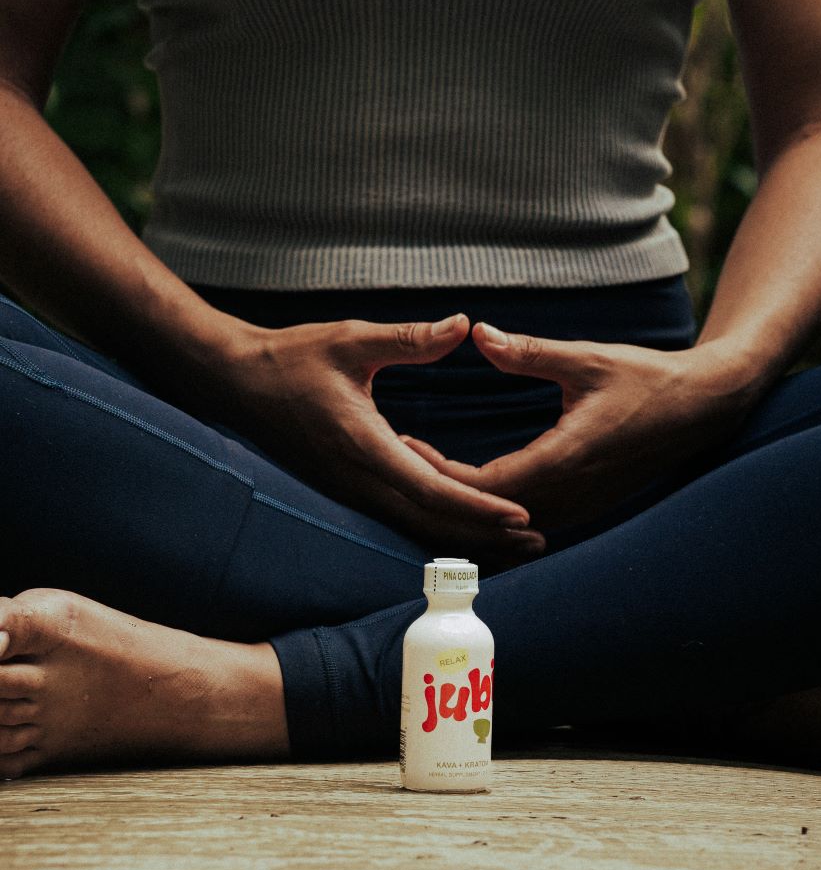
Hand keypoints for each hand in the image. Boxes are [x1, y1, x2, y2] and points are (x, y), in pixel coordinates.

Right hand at [211, 313, 545, 562]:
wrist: (234, 384)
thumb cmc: (290, 358)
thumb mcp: (352, 339)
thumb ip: (410, 338)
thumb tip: (463, 324)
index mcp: (365, 447)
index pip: (434, 489)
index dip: (481, 506)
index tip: (521, 513)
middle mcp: (359, 481)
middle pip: (432, 523)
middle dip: (486, 535)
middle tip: (537, 540)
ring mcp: (351, 492)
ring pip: (417, 528)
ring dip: (466, 539)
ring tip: (514, 544)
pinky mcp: (348, 491)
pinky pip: (400, 520)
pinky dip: (438, 528)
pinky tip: (466, 528)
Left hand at [400, 324, 755, 530]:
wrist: (702, 409)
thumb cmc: (647, 379)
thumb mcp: (585, 358)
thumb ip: (529, 351)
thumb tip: (478, 333)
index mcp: (563, 460)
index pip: (482, 484)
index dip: (438, 471)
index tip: (406, 443)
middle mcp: (568, 496)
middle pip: (485, 513)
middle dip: (442, 492)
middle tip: (400, 463)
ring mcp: (579, 508)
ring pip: (505, 526)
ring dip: (465, 507)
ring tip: (422, 479)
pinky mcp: (585, 509)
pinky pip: (527, 520)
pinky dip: (493, 510)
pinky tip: (467, 490)